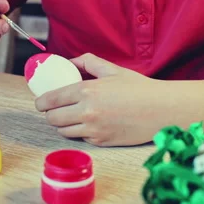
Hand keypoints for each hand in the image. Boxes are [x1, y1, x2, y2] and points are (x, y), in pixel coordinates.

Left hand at [35, 53, 172, 145]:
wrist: (162, 110)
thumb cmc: (140, 89)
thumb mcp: (113, 70)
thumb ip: (89, 62)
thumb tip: (70, 61)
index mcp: (86, 91)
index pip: (50, 100)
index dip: (41, 102)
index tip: (41, 103)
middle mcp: (86, 112)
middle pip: (52, 119)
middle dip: (51, 114)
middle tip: (56, 110)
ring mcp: (94, 130)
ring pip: (64, 132)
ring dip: (64, 125)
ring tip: (73, 118)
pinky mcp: (102, 142)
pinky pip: (81, 139)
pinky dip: (82, 133)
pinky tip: (92, 125)